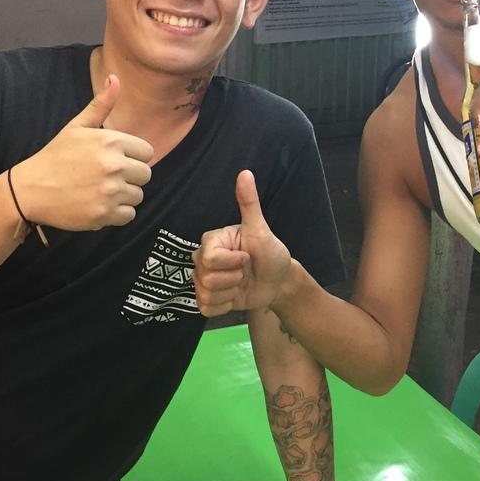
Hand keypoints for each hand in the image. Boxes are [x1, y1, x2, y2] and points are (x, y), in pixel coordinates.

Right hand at [12, 75, 152, 229]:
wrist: (29, 189)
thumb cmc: (56, 156)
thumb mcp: (77, 127)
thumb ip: (101, 105)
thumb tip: (115, 78)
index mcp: (112, 141)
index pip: (147, 152)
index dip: (132, 157)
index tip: (114, 159)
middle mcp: (114, 166)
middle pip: (146, 175)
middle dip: (130, 176)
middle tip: (106, 177)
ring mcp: (109, 192)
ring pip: (138, 196)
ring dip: (123, 195)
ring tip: (100, 190)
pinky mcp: (104, 214)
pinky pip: (129, 215)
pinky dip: (117, 213)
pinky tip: (98, 204)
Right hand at [192, 170, 291, 315]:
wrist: (277, 282)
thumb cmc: (270, 252)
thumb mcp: (261, 229)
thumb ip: (249, 203)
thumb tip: (245, 172)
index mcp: (212, 240)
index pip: (209, 258)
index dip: (232, 262)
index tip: (247, 257)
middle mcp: (202, 258)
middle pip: (206, 278)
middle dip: (233, 279)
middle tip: (245, 271)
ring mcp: (202, 279)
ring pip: (206, 294)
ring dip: (230, 293)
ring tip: (241, 283)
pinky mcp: (206, 298)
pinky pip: (206, 308)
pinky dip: (225, 306)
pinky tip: (235, 296)